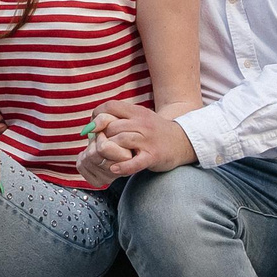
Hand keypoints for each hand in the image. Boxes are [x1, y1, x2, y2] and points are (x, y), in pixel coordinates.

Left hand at [81, 99, 195, 180]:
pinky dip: (122, 166)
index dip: (97, 115)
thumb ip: (119, 119)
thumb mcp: (139, 118)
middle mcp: (142, 123)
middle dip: (101, 137)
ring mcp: (148, 140)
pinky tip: (113, 169)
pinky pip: (135, 162)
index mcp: (137, 111)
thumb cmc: (154, 132)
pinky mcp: (153, 156)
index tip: (93, 127)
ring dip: (108, 150)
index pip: (110, 106)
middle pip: (112, 126)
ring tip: (104, 157)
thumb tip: (92, 125)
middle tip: (98, 146)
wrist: (183, 141)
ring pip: (120, 141)